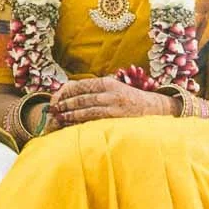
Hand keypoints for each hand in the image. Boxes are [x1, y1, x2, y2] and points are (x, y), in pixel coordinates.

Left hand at [48, 76, 170, 126]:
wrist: (155, 108)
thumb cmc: (130, 99)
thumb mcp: (114, 88)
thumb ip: (97, 90)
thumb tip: (71, 93)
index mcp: (108, 82)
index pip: (81, 85)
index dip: (66, 91)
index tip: (55, 97)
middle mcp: (110, 92)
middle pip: (81, 97)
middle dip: (65, 103)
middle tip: (53, 108)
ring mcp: (114, 106)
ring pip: (86, 109)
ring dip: (70, 114)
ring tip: (59, 117)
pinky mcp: (117, 119)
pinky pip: (95, 121)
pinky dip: (82, 123)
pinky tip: (73, 125)